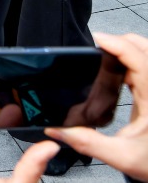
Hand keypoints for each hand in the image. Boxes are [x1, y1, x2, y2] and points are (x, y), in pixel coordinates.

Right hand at [44, 33, 147, 179]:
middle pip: (144, 49)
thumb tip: (57, 131)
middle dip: (121, 41)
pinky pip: (144, 67)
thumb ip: (88, 142)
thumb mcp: (122, 156)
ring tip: (103, 54)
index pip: (139, 60)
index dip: (117, 45)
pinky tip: (114, 70)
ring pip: (145, 55)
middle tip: (98, 45)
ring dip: (125, 50)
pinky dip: (128, 62)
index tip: (97, 39)